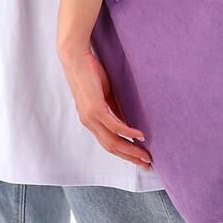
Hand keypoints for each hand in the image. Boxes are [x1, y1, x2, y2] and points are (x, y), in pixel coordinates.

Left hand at [58, 42, 151, 168]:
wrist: (75, 58)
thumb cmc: (90, 74)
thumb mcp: (105, 96)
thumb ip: (114, 110)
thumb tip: (128, 121)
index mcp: (91, 121)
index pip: (109, 143)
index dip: (125, 153)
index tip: (140, 159)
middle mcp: (89, 123)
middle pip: (112, 147)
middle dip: (130, 157)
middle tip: (147, 164)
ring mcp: (91, 117)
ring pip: (113, 141)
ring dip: (131, 150)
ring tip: (146, 155)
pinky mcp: (95, 108)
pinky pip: (114, 126)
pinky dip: (128, 132)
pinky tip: (140, 136)